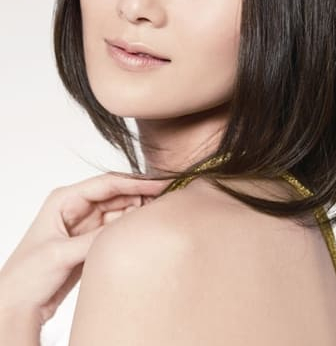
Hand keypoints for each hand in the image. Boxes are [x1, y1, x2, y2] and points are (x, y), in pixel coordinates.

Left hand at [0, 172, 173, 325]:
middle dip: (140, 194)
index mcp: (64, 200)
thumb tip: (127, 226)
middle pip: (116, 194)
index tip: (158, 184)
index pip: (106, 184)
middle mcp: (77, 207)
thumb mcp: (61, 254)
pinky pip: (117, 228)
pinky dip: (131, 227)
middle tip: (166, 198)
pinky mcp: (91, 240)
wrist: (19, 303)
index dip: (134, 182)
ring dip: (138, 211)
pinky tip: (144, 228)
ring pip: (120, 210)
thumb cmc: (26, 275)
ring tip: (159, 213)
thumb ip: (94, 239)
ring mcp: (86, 224)